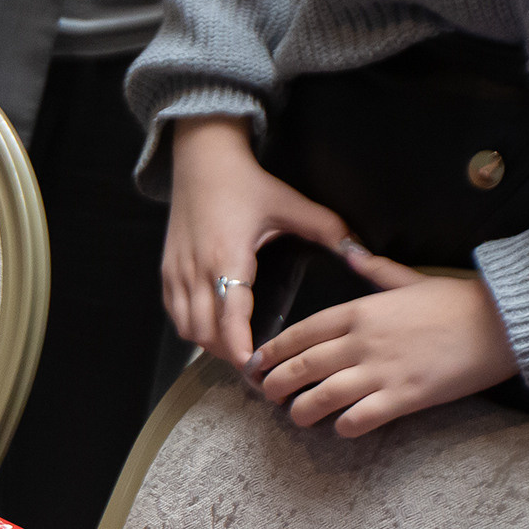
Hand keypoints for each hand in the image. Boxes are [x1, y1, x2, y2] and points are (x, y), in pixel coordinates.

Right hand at [161, 115, 358, 366]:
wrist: (201, 161)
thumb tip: (361, 252)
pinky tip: (214, 327)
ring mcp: (177, 272)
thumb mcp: (290, 203)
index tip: (255, 366)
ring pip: (186, 329)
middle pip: (205, 333)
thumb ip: (327, 228)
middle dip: (228, 354)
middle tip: (258, 366)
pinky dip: (193, 328)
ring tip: (237, 349)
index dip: (239, 348)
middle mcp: (196, 270)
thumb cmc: (245, 183)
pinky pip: (175, 314)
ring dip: (209, 343)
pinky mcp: (167, 271)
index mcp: (228, 257)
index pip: (228, 318)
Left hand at [253, 265, 518, 435]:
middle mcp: (363, 341)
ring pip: (322, 397)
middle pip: (302, 367)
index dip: (272, 351)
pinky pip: (360, 418)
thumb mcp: (410, 279)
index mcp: (360, 311)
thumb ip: (375, 270)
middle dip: (275, 384)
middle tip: (267, 395)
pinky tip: (341, 429)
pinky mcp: (406, 396)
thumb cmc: (460, 300)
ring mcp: (382, 370)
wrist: (503, 321)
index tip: (256, 362)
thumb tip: (350, 251)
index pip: (301, 332)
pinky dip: (344, 427)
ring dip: (302, 411)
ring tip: (297, 416)